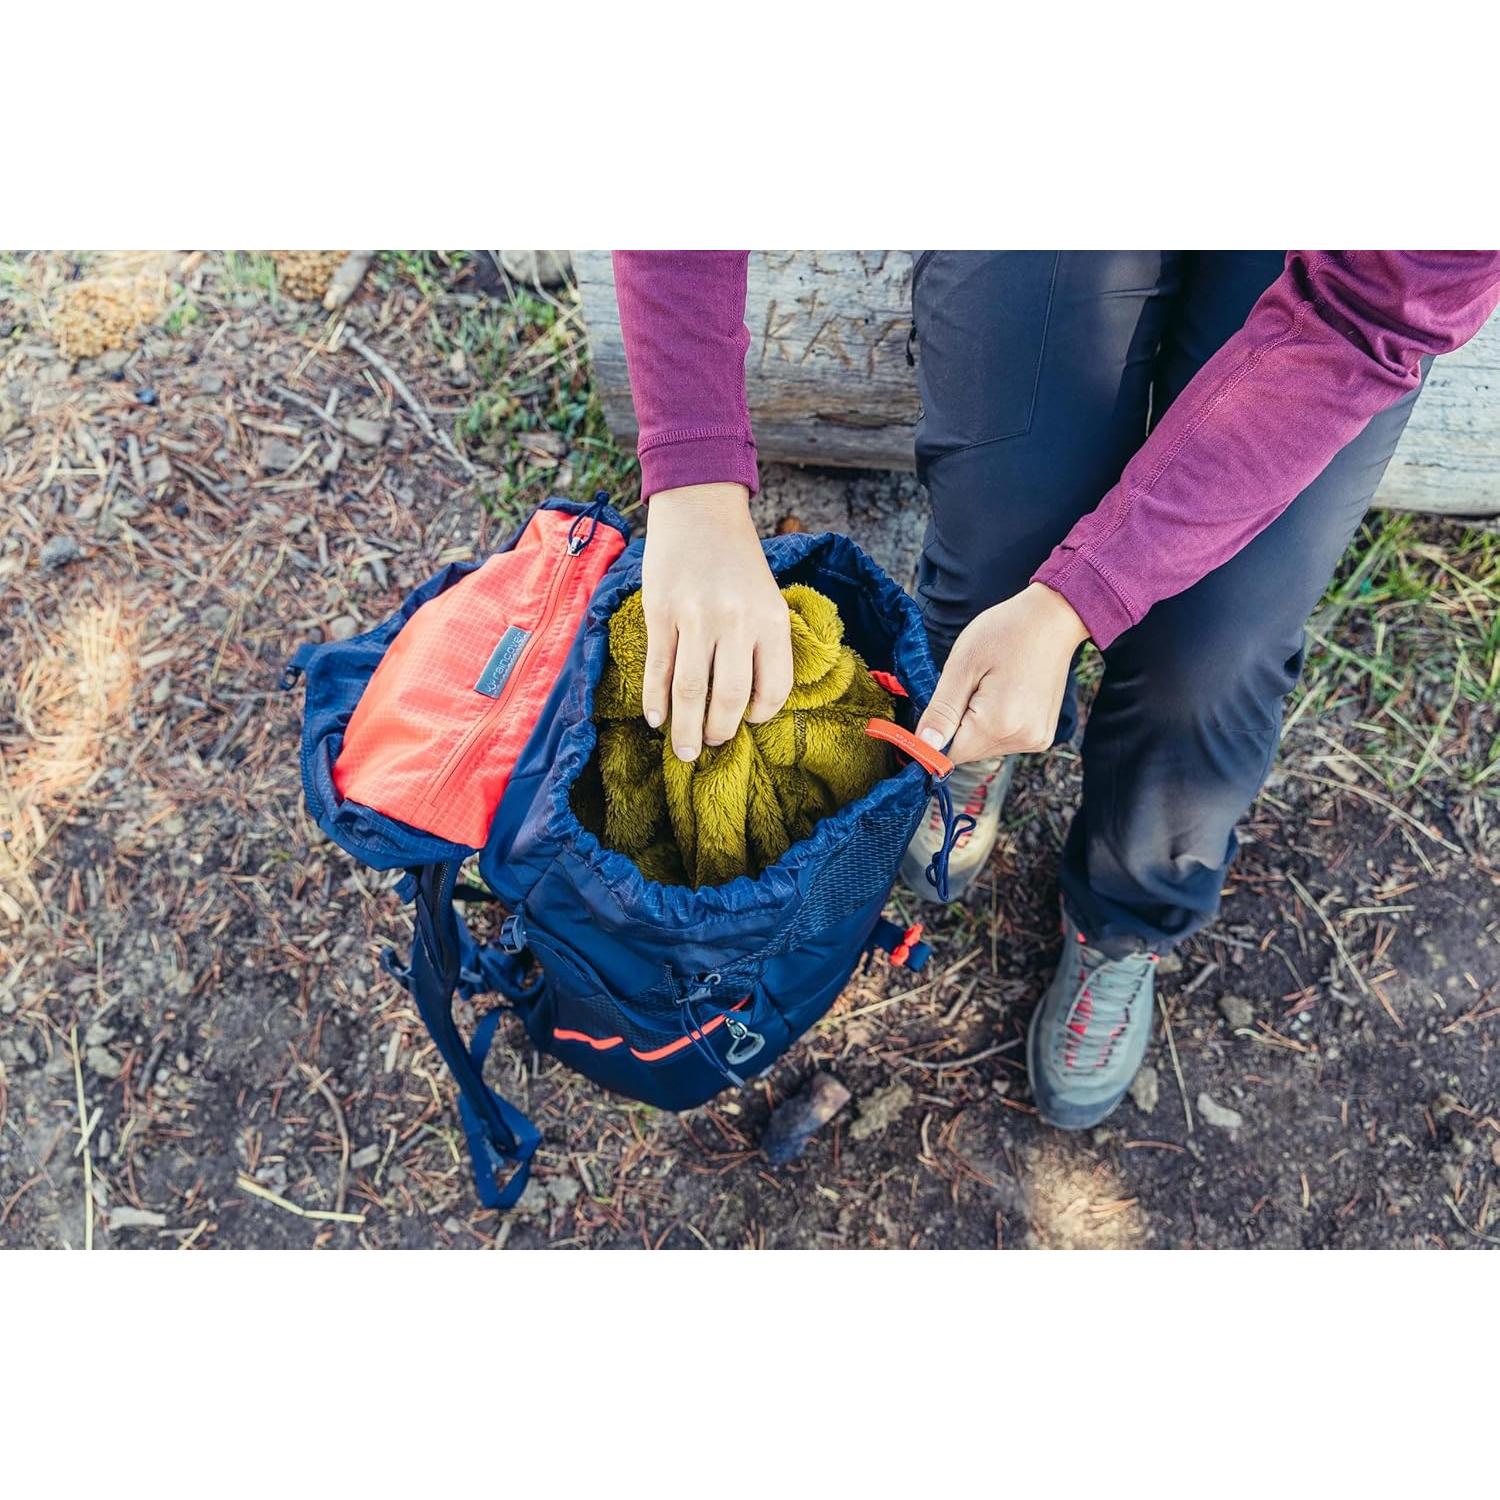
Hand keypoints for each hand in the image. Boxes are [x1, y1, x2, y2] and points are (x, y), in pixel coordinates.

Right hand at [641, 483, 792, 760]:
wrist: (699, 507)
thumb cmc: (736, 558)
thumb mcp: (765, 596)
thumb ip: (762, 641)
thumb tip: (746, 700)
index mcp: (771, 619)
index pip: (773, 687)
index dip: (761, 714)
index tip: (748, 720)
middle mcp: (736, 620)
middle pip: (727, 697)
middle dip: (719, 731)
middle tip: (712, 745)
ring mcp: (695, 616)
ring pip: (689, 690)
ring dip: (685, 728)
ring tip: (684, 750)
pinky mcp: (660, 612)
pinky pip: (658, 668)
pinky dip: (655, 700)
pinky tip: (655, 719)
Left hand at [916, 583, 1089, 763]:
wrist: (1052, 619)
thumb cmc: (1004, 632)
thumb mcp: (962, 665)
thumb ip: (942, 711)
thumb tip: (925, 746)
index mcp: (998, 724)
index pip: (949, 754)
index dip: (936, 734)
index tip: (942, 703)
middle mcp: (1022, 739)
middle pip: (968, 752)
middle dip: (959, 725)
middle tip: (971, 685)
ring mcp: (1036, 739)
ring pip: (985, 747)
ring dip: (977, 725)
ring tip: (992, 686)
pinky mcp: (1043, 735)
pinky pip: (1005, 740)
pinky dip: (996, 724)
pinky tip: (1005, 695)